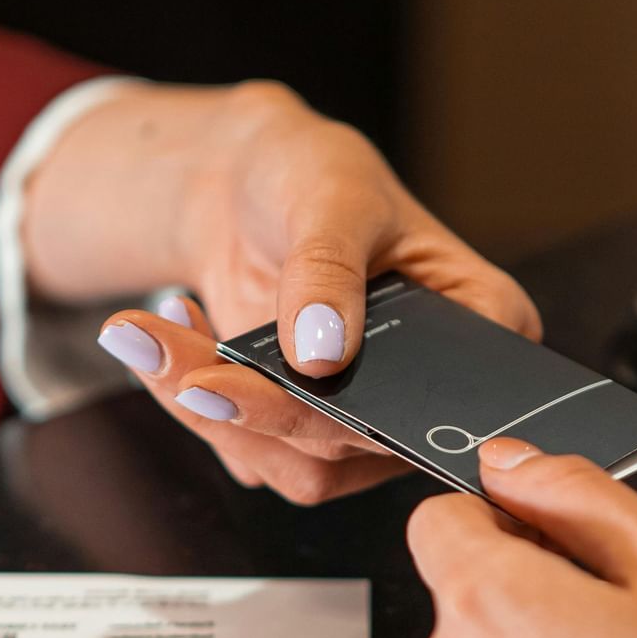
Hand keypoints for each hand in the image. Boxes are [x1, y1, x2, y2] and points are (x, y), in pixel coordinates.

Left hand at [21, 81, 539, 504]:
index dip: (368, 408)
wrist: (243, 183)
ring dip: (214, 416)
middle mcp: (432, 386)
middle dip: (260, 408)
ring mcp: (366, 415)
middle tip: (186, 370)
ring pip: (299, 466)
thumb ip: (328, 269)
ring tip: (154, 338)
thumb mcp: (331, 195)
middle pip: (358, 440)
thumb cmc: (313, 171)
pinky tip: (170, 338)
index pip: (446, 396)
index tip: (280, 381)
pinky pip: (252, 452)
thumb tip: (322, 356)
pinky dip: (196, 406)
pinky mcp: (303, 428)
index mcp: (482, 321)